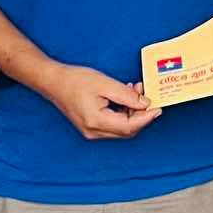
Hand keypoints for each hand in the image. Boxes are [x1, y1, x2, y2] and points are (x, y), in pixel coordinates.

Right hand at [45, 65, 162, 139]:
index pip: (130, 127)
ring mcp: (92, 131)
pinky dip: (123, 112)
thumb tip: (145, 104)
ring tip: (135, 90)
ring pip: (122, 128)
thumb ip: (126, 95)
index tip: (159, 108)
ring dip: (132, 112)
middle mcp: (94, 132)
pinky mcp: (92, 126)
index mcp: (97, 122)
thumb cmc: (75, 80)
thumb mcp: (105, 83)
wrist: (54, 82)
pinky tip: (125, 97)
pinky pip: (114, 124)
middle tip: (147, 95)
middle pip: (127, 130)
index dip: (147, 118)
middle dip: (141, 114)